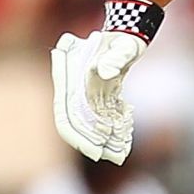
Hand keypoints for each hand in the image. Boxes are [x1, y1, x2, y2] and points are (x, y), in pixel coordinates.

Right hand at [51, 29, 144, 162]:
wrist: (128, 35)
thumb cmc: (122, 40)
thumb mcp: (120, 47)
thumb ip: (113, 58)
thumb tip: (105, 72)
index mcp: (71, 83)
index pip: (65, 116)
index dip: (77, 136)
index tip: (95, 151)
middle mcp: (75, 92)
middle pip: (77, 125)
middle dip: (91, 143)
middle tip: (112, 157)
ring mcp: (88, 96)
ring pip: (91, 124)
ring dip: (104, 140)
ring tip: (121, 154)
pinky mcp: (102, 97)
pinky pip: (103, 118)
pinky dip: (113, 129)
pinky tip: (126, 140)